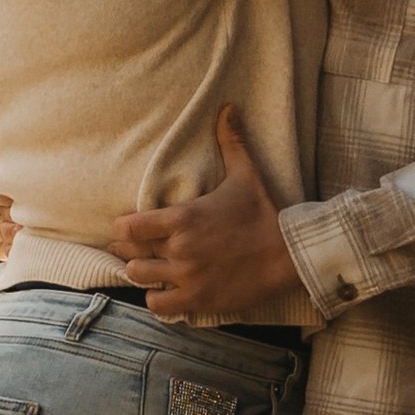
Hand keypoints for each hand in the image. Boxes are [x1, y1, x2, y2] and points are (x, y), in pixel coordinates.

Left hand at [112, 107, 298, 320]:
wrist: (290, 254)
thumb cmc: (264, 213)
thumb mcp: (245, 174)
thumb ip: (230, 142)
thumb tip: (228, 107)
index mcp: (183, 218)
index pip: (129, 226)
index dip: (124, 228)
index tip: (129, 229)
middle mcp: (179, 249)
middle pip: (130, 254)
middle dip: (131, 250)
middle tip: (139, 249)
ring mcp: (187, 277)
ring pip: (139, 278)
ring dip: (143, 274)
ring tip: (153, 270)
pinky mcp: (198, 300)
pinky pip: (158, 306)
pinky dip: (158, 300)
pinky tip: (166, 292)